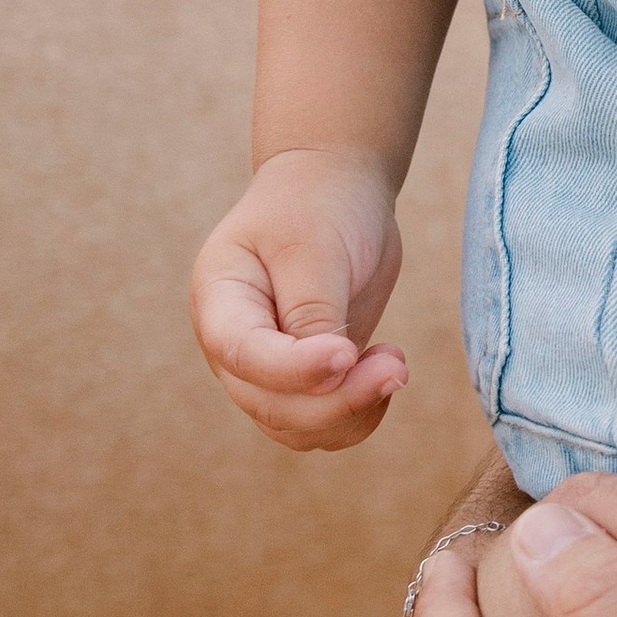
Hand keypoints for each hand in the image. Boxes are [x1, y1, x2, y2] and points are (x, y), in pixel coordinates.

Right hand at [190, 144, 408, 447]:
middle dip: (337, 399)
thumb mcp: (314, 247)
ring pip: (297, 427)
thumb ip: (314, 312)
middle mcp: (233, 345)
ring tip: (394, 362)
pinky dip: (361, 412)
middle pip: (270, 404)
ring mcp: (265, 369)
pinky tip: (385, 370)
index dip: (295, 368)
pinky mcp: (303, 380)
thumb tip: (328, 378)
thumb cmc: (318, 206)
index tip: (347, 353)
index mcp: (219, 300)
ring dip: (353, 412)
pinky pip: (323, 424)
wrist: (334, 188)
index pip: (244, 354)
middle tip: (397, 365)